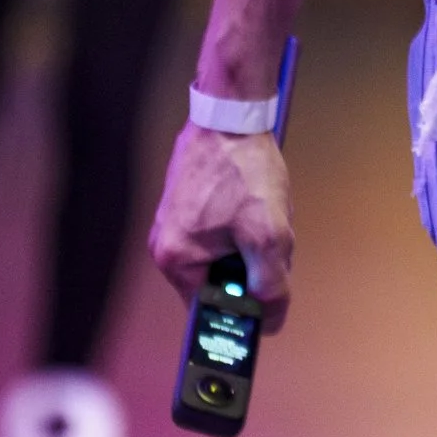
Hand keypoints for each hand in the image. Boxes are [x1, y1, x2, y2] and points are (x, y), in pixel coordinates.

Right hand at [149, 126, 294, 327]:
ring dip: (249, 245)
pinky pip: (220, 235)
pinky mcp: (184, 208)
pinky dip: (243, 226)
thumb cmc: (245, 169)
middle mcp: (165, 247)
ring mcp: (172, 226)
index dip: (243, 311)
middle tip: (267, 240)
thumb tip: (269, 321)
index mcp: (177, 261)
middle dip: (250, 269)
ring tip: (259, 212)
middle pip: (219, 283)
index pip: (211, 310)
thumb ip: (270, 287)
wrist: (231, 114)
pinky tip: (252, 201)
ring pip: (224, 257)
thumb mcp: (269, 237)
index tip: (266, 305)